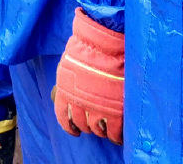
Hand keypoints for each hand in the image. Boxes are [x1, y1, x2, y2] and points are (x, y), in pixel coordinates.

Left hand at [54, 9, 124, 142]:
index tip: (75, 130)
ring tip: (108, 131)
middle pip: (82, 124)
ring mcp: (96, 108)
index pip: (63, 117)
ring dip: (102, 132)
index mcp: (65, 92)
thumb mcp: (68, 65)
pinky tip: (118, 136)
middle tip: (95, 126)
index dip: (69, 126)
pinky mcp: (114, 111)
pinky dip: (116, 136)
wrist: (103, 45)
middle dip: (88, 127)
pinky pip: (114, 131)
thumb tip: (68, 91)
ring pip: (98, 130)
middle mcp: (78, 103)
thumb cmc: (86, 49)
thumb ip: (69, 82)